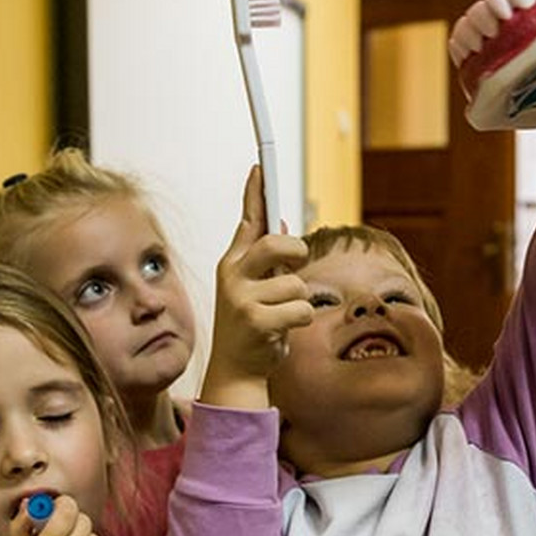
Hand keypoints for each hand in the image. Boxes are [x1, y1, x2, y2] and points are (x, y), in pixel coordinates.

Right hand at [201, 165, 313, 408]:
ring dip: (298, 303)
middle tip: (294, 270)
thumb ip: (262, 258)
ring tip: (280, 317)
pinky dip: (301, 320)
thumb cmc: (251, 324)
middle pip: (279, 244)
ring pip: (297, 284)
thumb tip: (279, 224)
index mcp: (233, 262)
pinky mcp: (256, 321)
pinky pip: (302, 309)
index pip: (248, 219)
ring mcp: (241, 297)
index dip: (255, 191)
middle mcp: (232, 275)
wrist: (236, 369)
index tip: (261, 165)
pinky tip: (281, 331)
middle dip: (297, 255)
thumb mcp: (253, 287)